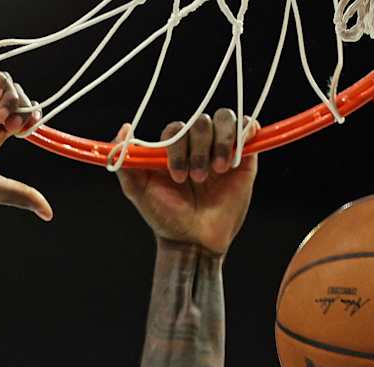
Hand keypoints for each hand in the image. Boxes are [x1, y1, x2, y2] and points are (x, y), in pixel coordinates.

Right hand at [0, 70, 52, 221]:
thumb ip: (21, 194)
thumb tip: (47, 212)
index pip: (18, 118)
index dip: (29, 118)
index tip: (29, 127)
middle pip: (14, 99)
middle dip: (21, 108)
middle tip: (14, 124)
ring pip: (2, 84)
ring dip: (11, 96)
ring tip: (3, 115)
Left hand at [117, 111, 259, 257]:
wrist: (195, 242)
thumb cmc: (166, 218)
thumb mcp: (138, 191)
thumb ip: (125, 162)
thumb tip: (124, 128)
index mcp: (174, 149)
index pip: (177, 128)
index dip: (178, 148)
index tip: (177, 177)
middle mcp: (198, 145)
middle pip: (201, 122)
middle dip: (199, 149)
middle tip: (198, 178)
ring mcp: (222, 149)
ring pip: (225, 118)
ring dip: (221, 141)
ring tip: (219, 169)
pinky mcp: (244, 157)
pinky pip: (248, 128)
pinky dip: (244, 132)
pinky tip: (235, 156)